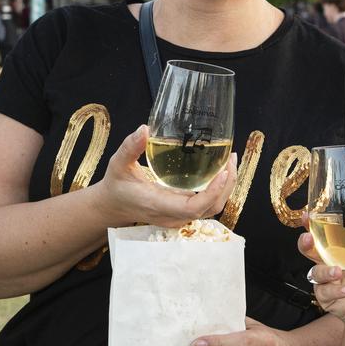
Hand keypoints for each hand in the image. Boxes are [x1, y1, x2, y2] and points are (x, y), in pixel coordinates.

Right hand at [96, 124, 235, 227]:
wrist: (113, 206)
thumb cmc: (117, 185)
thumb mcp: (118, 164)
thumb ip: (130, 147)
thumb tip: (144, 129)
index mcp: (159, 205)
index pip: (192, 208)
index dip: (211, 193)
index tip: (222, 172)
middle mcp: (173, 215)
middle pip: (210, 208)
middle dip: (226, 186)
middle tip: (231, 159)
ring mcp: (180, 216)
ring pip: (211, 208)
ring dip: (225, 188)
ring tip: (230, 162)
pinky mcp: (183, 212)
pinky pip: (207, 205)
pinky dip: (218, 189)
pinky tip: (221, 170)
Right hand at [298, 214, 344, 327]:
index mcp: (339, 250)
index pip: (321, 234)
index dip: (310, 224)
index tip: (306, 214)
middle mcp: (329, 263)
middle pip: (308, 250)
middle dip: (305, 243)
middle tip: (308, 239)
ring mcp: (327, 281)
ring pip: (315, 273)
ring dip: (324, 271)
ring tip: (338, 272)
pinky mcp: (328, 298)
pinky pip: (325, 293)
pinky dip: (335, 291)